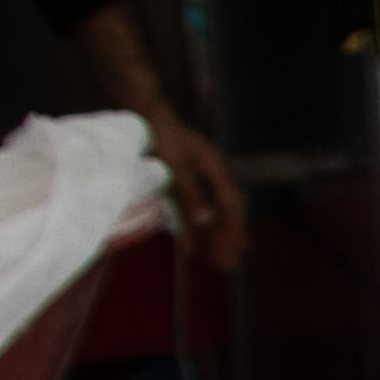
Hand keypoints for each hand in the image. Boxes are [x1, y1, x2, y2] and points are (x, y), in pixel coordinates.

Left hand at [64, 0, 245, 272]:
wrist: (141, 112)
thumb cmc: (160, 136)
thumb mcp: (175, 167)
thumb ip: (189, 196)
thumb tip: (205, 223)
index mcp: (214, 169)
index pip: (229, 207)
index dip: (234, 231)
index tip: (238, 254)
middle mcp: (207, 174)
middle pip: (220, 212)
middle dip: (223, 240)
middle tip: (225, 267)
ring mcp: (192, 175)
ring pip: (204, 211)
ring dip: (207, 235)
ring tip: (209, 259)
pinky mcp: (175, 177)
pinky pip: (188, 206)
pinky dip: (190, 223)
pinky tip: (188, 236)